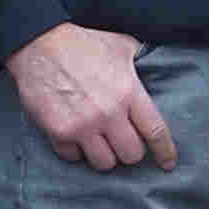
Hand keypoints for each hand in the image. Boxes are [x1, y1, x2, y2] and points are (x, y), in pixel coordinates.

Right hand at [5, 22, 172, 173]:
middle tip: (124, 143)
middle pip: (131, 155)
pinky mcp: (58, 132)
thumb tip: (156, 65)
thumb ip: (142, 61)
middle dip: (130, 152)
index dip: (165, 152)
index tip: (168, 163)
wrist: (40, 45)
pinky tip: (78, 139)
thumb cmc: (84, 44)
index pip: (156, 131)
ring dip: (105, 156)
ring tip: (102, 143)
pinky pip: (74, 158)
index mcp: (130, 93)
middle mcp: (108, 113)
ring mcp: (82, 125)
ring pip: (104, 163)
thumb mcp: (123, 46)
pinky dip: (77, 152)